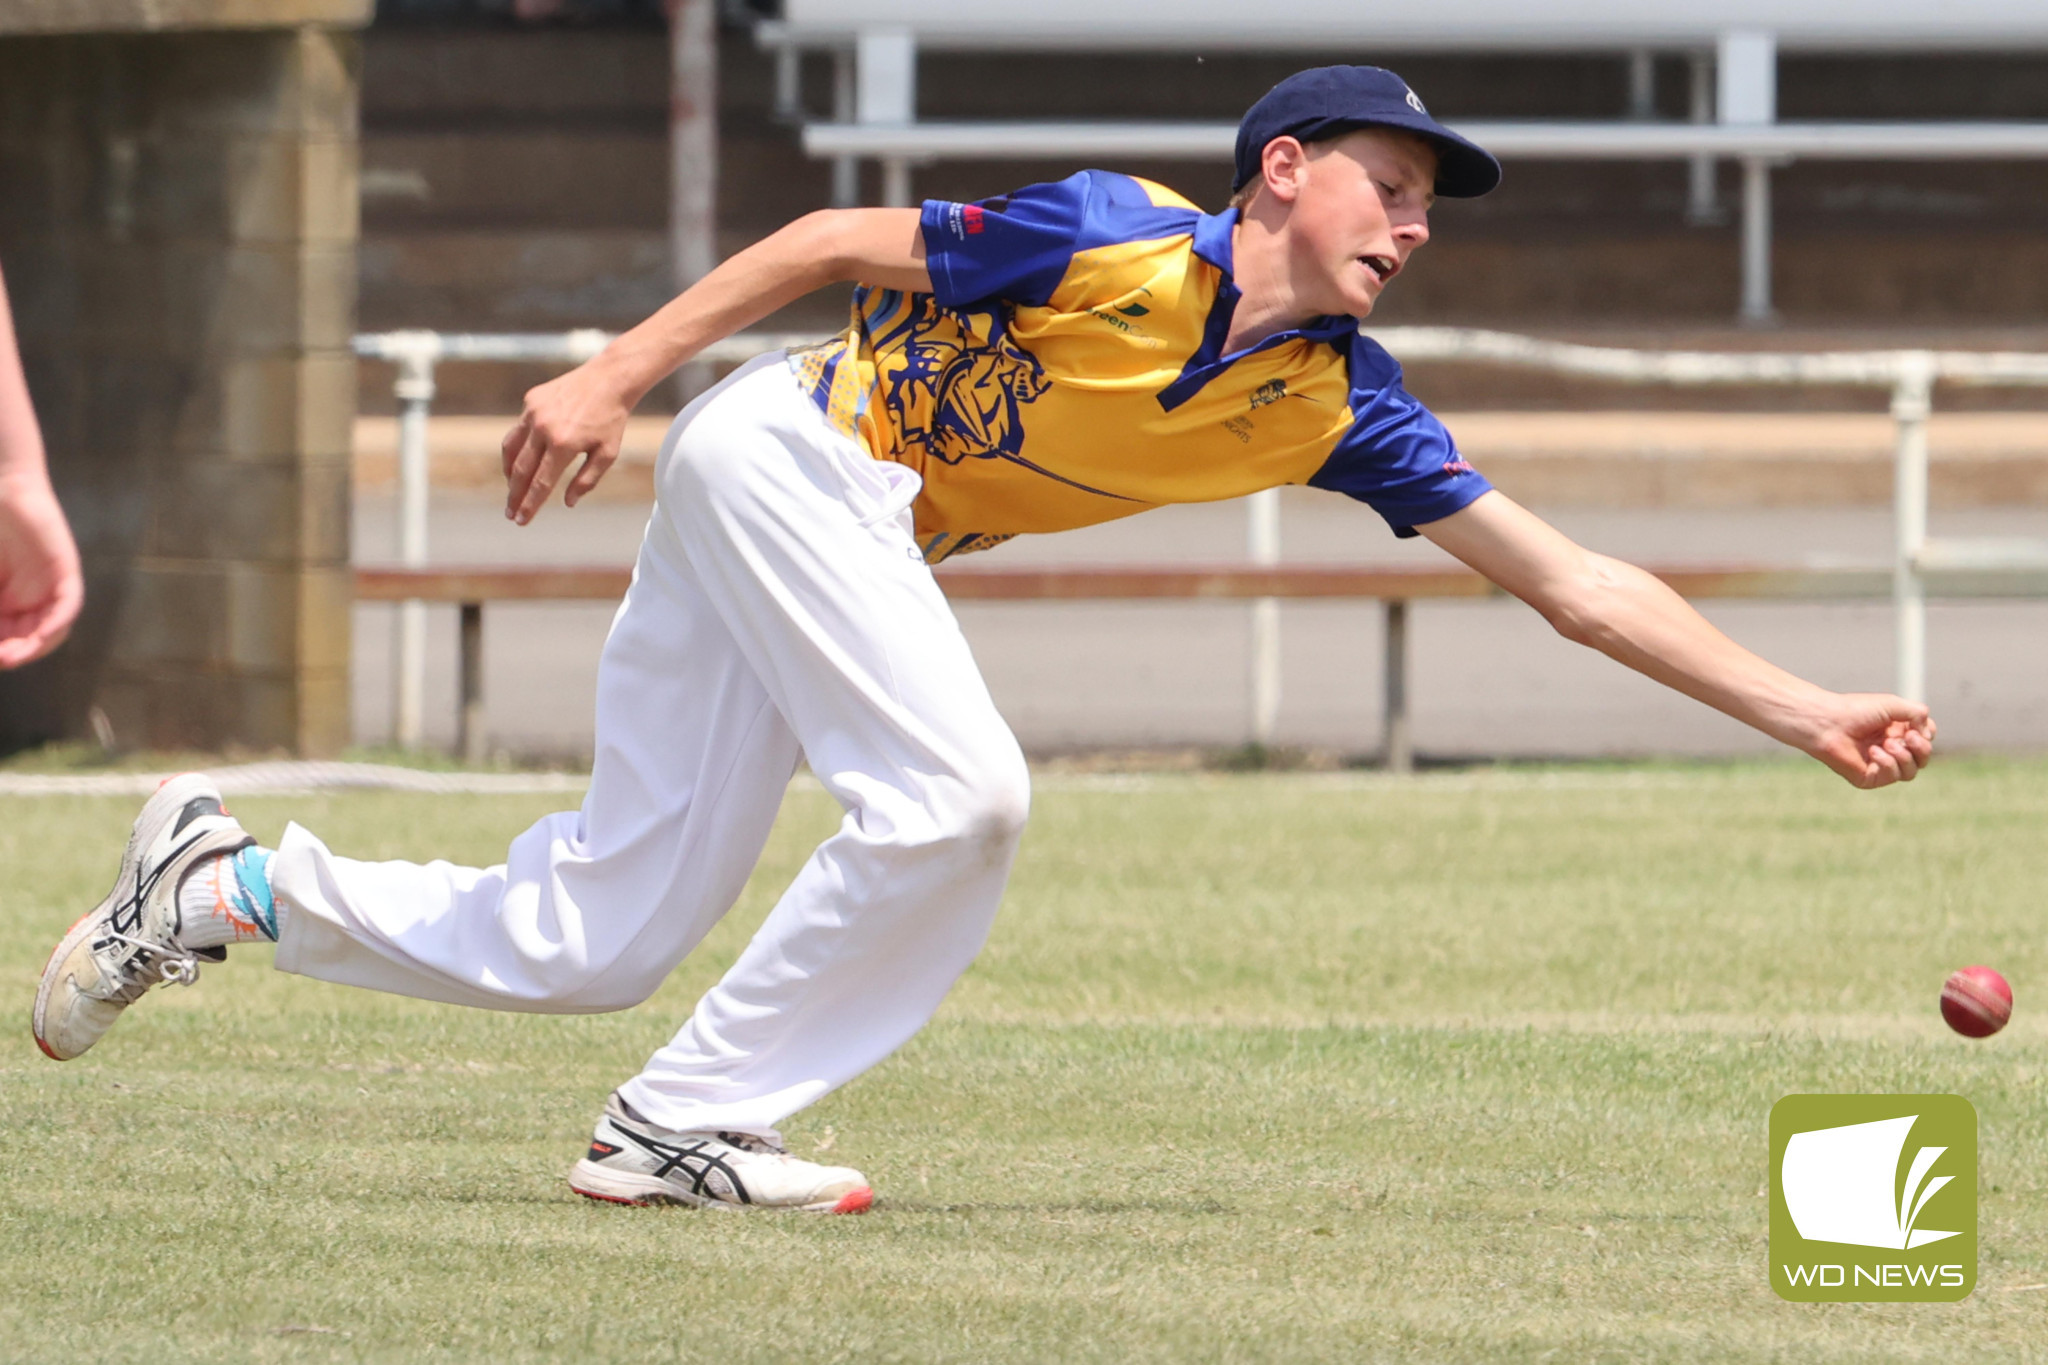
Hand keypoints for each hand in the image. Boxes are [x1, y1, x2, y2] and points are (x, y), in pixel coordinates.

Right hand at [0, 473, 81, 668]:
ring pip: (53, 628)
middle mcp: (32, 598)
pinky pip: (69, 604)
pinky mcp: (65, 570)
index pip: (9, 638)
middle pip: (31, 638)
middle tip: (1, 660)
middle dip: (16, 653)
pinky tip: (42, 633)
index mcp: (8, 601)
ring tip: (14, 655)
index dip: (1, 651)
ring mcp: (50, 585)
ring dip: (37, 646)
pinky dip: (58, 621)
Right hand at [500, 359, 634, 524]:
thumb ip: (587, 480)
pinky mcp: (531, 400)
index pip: (541, 483)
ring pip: (512, 449)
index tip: (521, 521)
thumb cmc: (611, 420)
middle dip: (514, 495)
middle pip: (521, 471)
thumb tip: (567, 502)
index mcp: (564, 444)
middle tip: (509, 513)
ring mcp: (534, 412)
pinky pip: (519, 429)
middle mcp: (544, 428)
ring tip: (512, 489)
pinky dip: (517, 447)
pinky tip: (521, 459)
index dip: (530, 505)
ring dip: (509, 472)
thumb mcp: (608, 454)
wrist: (609, 379)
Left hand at [1794, 692, 1935, 788]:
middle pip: (1923, 758)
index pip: (1926, 739)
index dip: (1926, 734)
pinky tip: (1873, 752)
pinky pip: (1892, 777)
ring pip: (1911, 772)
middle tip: (1908, 737)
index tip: (1916, 726)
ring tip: (1887, 743)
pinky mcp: (1870, 777)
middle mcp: (1890, 748)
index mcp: (1897, 731)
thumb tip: (1927, 733)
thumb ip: (1917, 714)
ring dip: (1905, 757)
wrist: (1827, 722)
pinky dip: (1887, 763)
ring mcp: (1880, 764)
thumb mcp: (1893, 705)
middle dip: (1921, 748)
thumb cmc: (1856, 711)